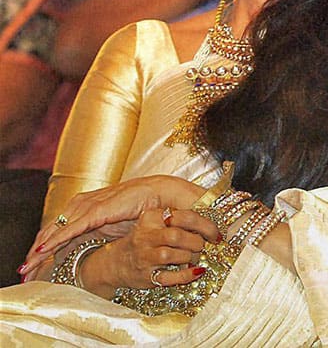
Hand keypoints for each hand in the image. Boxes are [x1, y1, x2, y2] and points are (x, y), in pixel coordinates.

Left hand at [20, 175, 204, 276]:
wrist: (164, 196)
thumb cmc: (143, 211)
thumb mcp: (117, 228)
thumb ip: (99, 235)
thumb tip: (86, 250)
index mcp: (88, 208)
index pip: (60, 229)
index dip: (45, 247)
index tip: (34, 265)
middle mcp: (83, 205)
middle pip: (52, 230)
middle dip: (37, 252)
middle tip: (24, 271)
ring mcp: (89, 206)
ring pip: (57, 230)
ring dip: (41, 250)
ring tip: (29, 266)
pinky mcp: (97, 210)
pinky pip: (71, 228)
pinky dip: (55, 240)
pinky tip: (43, 251)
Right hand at [79, 207, 218, 296]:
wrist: (116, 263)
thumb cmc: (146, 240)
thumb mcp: (157, 223)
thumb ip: (181, 221)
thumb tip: (214, 226)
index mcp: (151, 217)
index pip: (184, 216)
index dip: (206, 225)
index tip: (216, 233)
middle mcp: (145, 236)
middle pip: (178, 236)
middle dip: (196, 242)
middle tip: (201, 246)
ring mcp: (144, 256)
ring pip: (174, 255)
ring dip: (191, 257)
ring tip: (194, 257)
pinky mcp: (146, 276)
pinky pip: (171, 277)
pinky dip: (187, 275)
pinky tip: (196, 272)